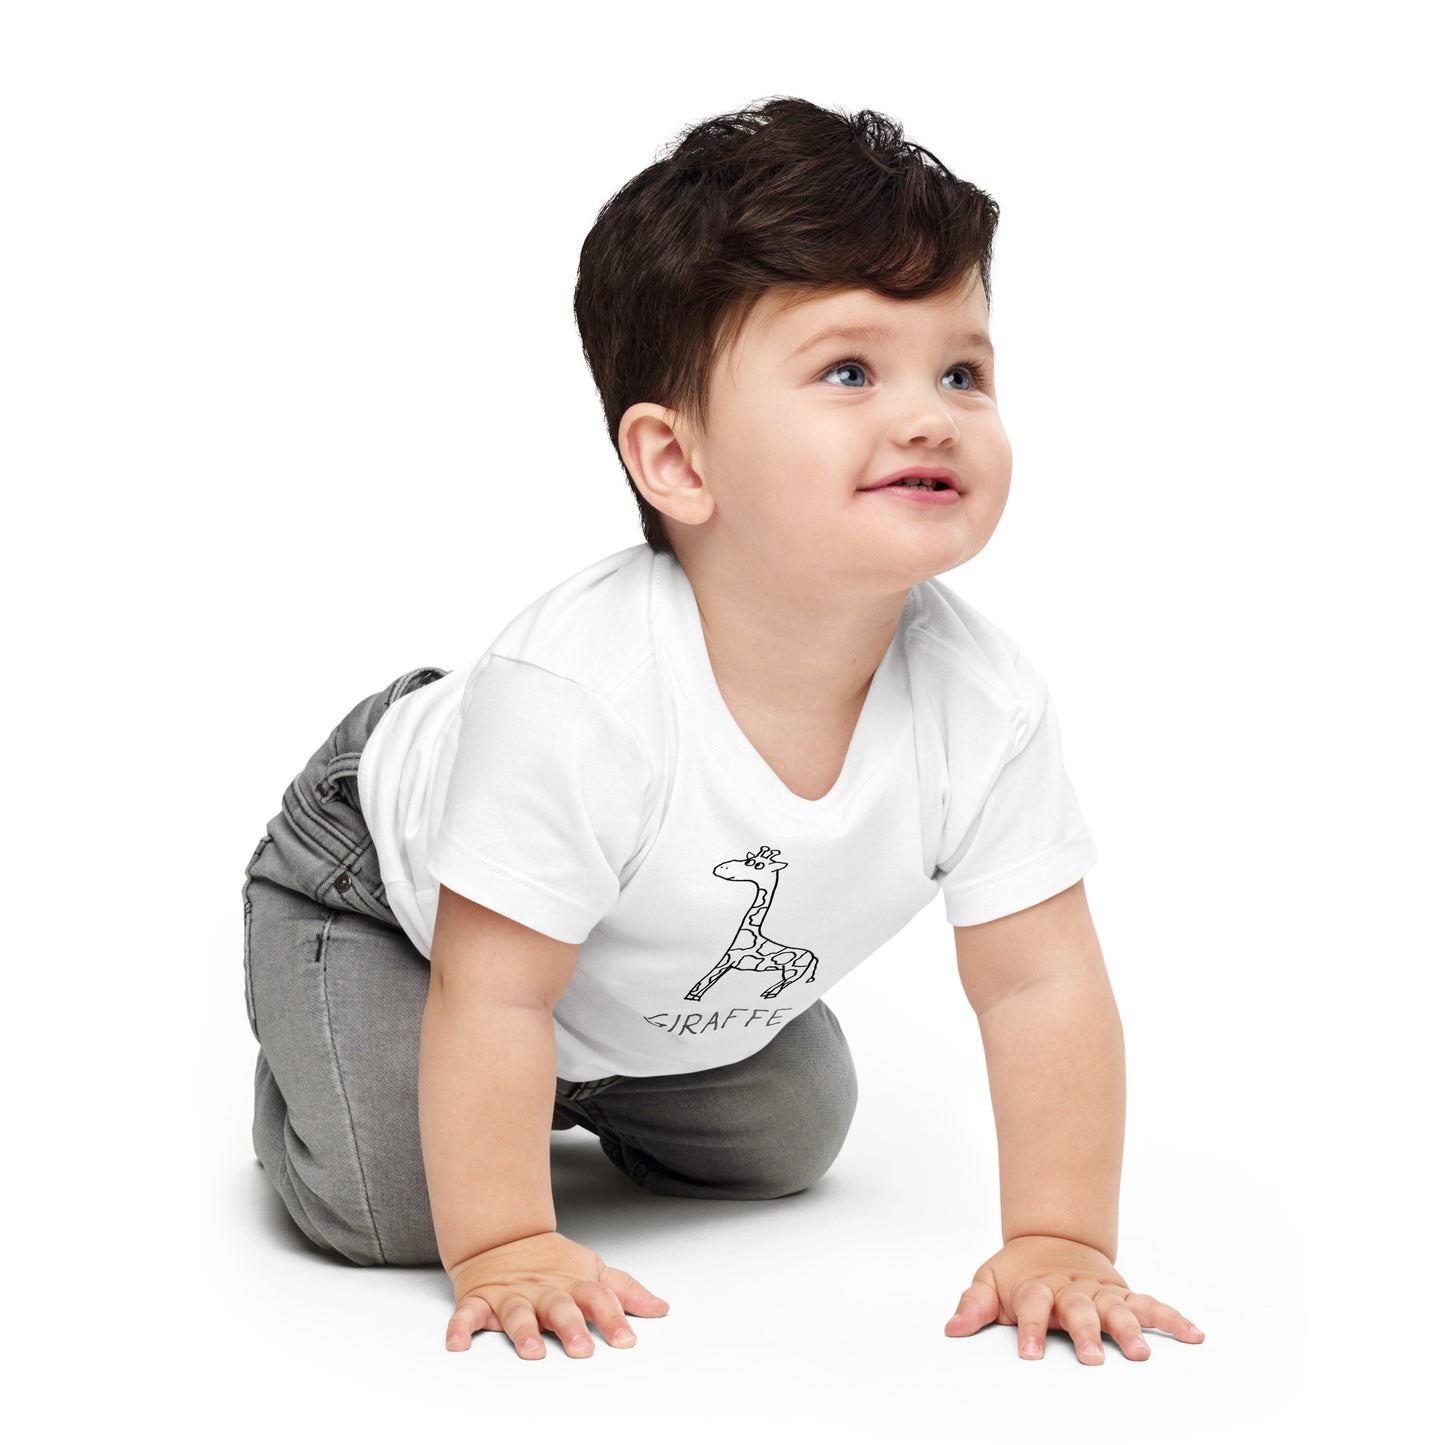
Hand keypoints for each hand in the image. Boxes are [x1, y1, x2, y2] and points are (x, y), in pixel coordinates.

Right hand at [444, 1229, 669, 1357]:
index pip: (598, 1298)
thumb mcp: (592, 1270)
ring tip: (532, 1351)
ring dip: (523, 1332)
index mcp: (573, 1284)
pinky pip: (468, 1314)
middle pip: (559, 1307)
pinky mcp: (480, 1300)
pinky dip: (460, 1328)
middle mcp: (543, 1290)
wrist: (502, 1235)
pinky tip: (458, 1344)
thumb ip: (625, 1291)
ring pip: (517, 1313)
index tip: (627, 1340)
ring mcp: (511, 1295)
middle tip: (582, 1349)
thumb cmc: (552, 1262)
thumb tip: (661, 1308)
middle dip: (571, 1327)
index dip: (614, 1318)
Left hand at [943, 1235, 1203, 1363]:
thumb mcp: (989, 1282)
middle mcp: (1072, 1290)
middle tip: (1092, 1358)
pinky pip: (1151, 1306)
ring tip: (1141, 1353)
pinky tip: (1193, 1334)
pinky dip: (1172, 1318)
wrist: (1051, 1239)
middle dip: (1085, 1333)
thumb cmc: (1019, 1273)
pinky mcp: (1123, 1295)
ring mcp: (1100, 1292)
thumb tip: (951, 1329)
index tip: (1031, 1353)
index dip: (1031, 1328)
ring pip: (1117, 1309)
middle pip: (1079, 1309)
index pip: (1033, 1304)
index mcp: (1038, 1287)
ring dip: (1129, 1329)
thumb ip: (973, 1305)